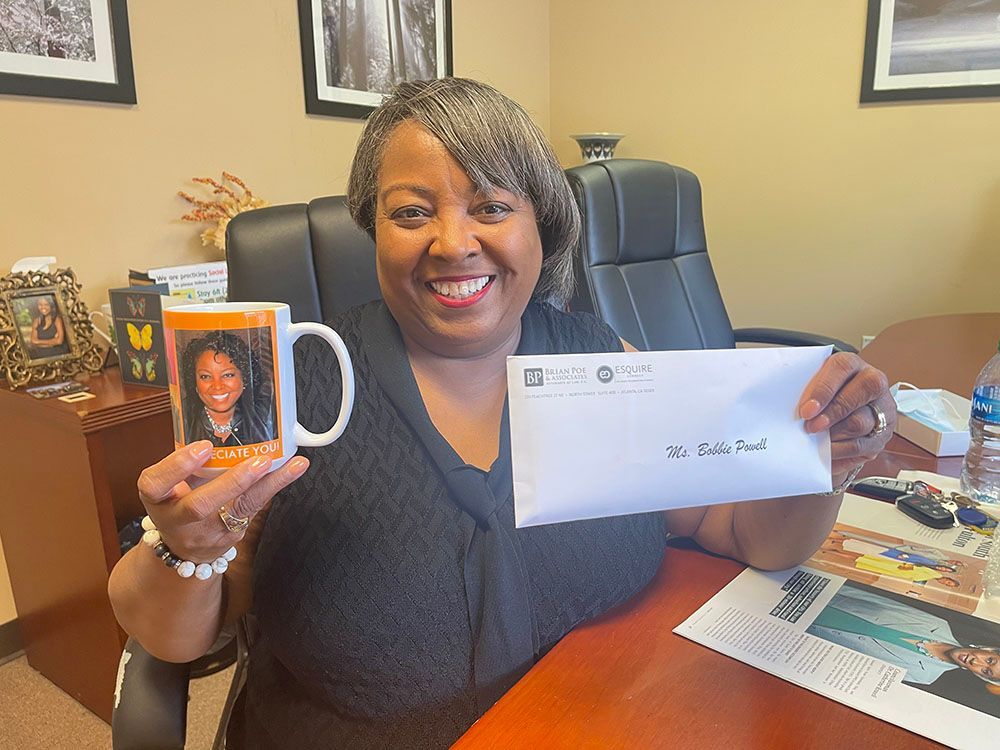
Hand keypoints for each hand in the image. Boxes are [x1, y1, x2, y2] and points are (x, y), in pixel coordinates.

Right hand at [136, 441, 308, 561]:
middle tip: (256, 461)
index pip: (156, 484)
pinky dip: (277, 484)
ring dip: (265, 483)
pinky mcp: (231, 533)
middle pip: (200, 505)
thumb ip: (185, 459)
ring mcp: (207, 530)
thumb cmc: (176, 500)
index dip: (178, 466)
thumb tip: (218, 419)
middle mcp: (178, 518)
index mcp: (157, 498)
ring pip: (238, 508)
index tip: (203, 447)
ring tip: (288, 462)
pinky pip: (256, 507)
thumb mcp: (169, 481)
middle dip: (230, 482)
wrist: (183, 547)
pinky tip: (295, 468)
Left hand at [799, 352, 896, 482]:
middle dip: (831, 413)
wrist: (836, 417)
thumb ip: (804, 390)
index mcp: (852, 365)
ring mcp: (882, 409)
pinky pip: (862, 445)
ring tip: (816, 438)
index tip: (806, 409)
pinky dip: (840, 449)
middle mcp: (872, 383)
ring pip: (860, 422)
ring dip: (834, 433)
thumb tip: (785, 403)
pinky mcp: (883, 434)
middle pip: (858, 394)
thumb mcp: (812, 387)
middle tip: (810, 426)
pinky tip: (827, 449)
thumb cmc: (821, 399)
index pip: (842, 368)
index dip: (824, 389)